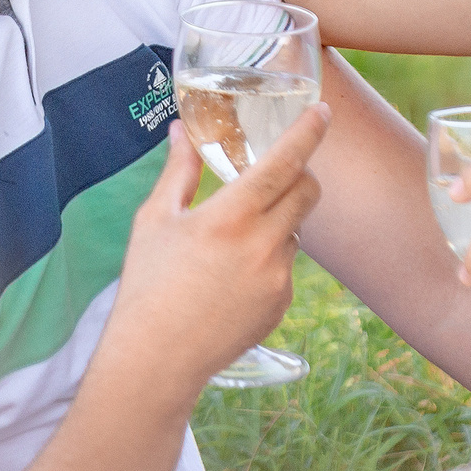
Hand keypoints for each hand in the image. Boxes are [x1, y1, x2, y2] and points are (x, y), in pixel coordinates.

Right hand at [100, 111, 326, 398]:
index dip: (308, 132)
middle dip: (299, 175)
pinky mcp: (281, 305)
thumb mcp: (155, 220)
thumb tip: (182, 132)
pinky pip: (285, 268)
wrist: (157, 358)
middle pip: (307, 191)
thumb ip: (178, 171)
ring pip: (294, 230)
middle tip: (275, 174)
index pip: (285, 161)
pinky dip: (268, 260)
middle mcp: (263, 244)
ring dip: (277, 221)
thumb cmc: (148, 285)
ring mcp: (278, 278)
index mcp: (231, 216)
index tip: (322, 112)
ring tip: (231, 242)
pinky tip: (230, 278)